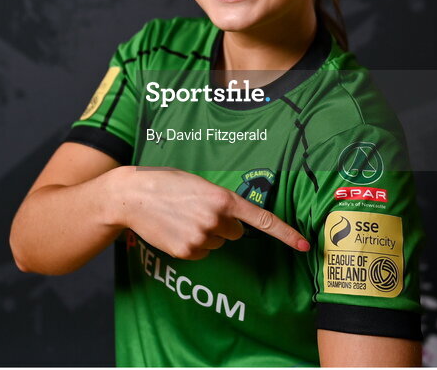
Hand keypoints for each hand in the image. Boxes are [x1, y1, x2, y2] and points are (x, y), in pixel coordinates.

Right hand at [111, 166, 309, 259]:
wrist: (131, 196)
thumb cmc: (164, 183)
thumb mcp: (197, 183)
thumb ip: (219, 200)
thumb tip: (233, 222)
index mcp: (222, 198)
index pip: (261, 219)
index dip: (285, 233)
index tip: (305, 245)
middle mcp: (215, 219)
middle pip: (235, 232)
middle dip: (223, 224)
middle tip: (197, 210)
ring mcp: (200, 237)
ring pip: (216, 243)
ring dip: (205, 233)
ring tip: (181, 217)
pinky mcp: (186, 251)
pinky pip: (200, 253)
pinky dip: (191, 244)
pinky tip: (175, 230)